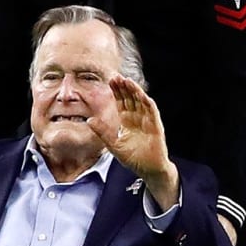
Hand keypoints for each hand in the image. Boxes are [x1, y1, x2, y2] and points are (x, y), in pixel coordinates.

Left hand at [89, 75, 179, 209]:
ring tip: (128, 81)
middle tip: (116, 76)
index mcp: (127, 121)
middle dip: (124, 87)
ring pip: (141, 102)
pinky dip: (148, 104)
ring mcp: (148, 121)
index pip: (121, 102)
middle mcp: (138, 118)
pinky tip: (142, 96)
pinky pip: (152, 112)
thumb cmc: (133, 158)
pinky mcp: (156, 127)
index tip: (110, 80)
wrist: (149, 170)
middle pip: (130, 98)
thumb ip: (102, 132)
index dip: (116, 91)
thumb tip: (89, 120)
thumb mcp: (113, 144)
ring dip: (135, 91)